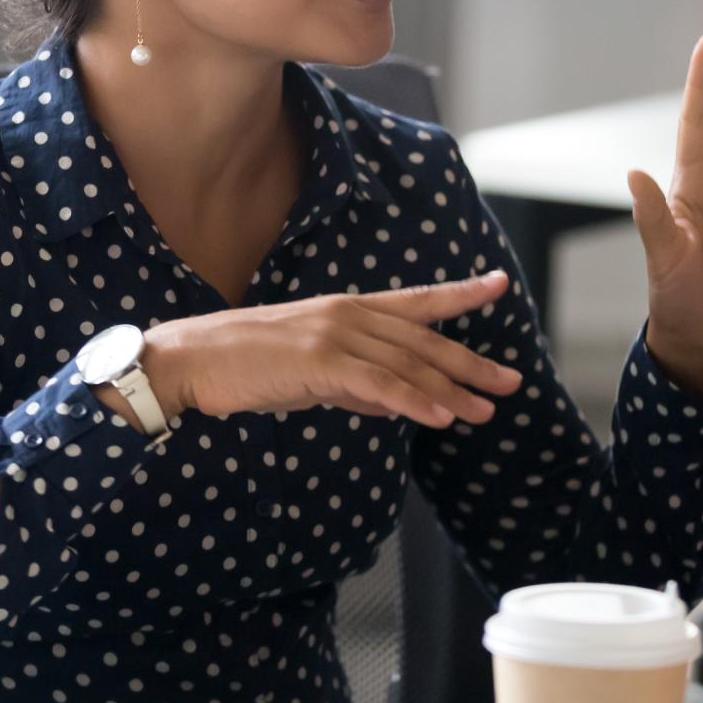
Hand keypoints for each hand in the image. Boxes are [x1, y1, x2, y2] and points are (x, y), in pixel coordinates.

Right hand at [141, 271, 522, 426]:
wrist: (192, 360)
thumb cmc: (246, 365)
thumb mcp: (311, 371)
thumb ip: (354, 381)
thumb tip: (391, 401)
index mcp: (347, 309)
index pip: (416, 301)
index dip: (460, 294)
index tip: (498, 285)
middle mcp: (348, 314)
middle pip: (423, 340)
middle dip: (471, 363)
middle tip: (510, 382)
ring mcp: (335, 334)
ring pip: (407, 364)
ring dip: (450, 391)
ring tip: (484, 412)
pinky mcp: (319, 361)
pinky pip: (377, 385)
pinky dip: (413, 401)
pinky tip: (438, 417)